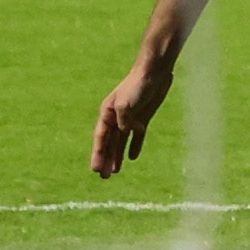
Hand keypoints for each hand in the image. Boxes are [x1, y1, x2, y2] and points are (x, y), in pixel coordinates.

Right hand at [91, 51, 176, 175]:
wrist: (154, 72)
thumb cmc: (137, 84)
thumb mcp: (126, 103)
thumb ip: (123, 120)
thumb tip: (124, 132)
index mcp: (107, 112)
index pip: (101, 138)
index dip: (98, 154)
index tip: (95, 169)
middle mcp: (116, 117)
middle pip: (109, 142)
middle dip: (105, 159)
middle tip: (103, 177)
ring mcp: (129, 119)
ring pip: (120, 142)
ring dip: (116, 156)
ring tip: (114, 172)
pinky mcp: (142, 119)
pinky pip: (136, 136)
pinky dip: (134, 146)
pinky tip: (132, 158)